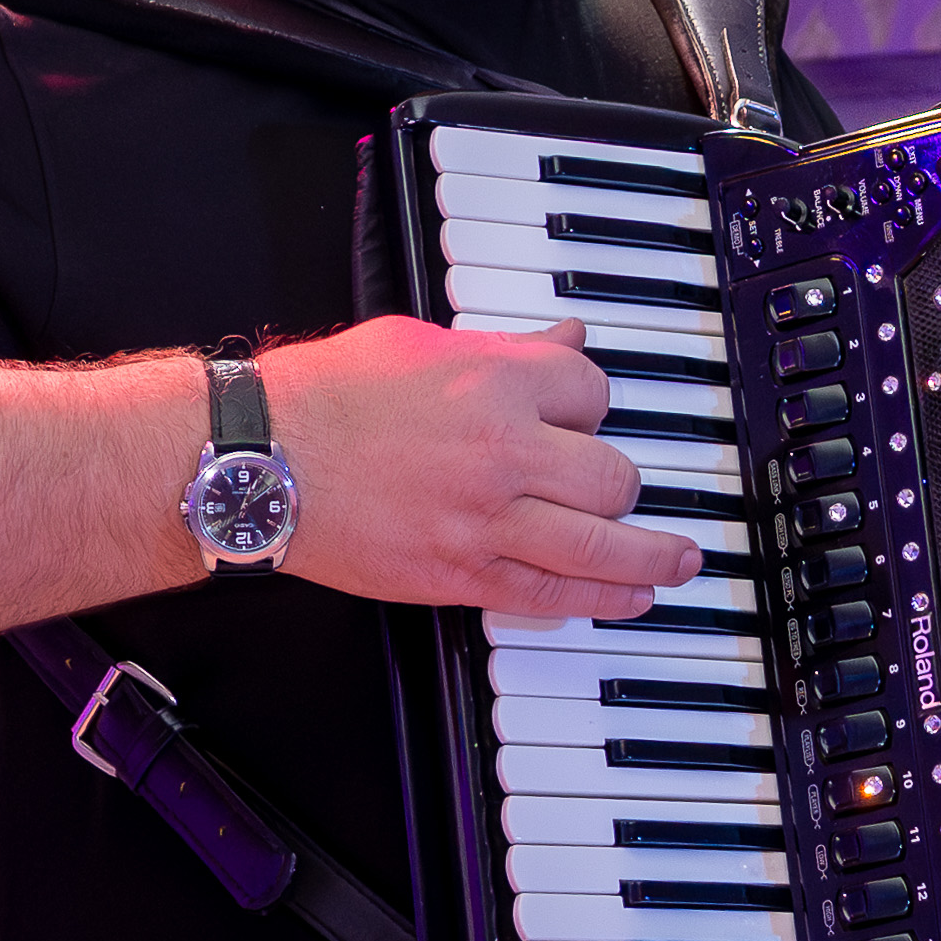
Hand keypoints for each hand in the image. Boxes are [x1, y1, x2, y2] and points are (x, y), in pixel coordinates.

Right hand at [257, 317, 702, 620]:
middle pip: (612, 473)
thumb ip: (504, 347)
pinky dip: (600, 601)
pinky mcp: (461, 574)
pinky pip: (552, 595)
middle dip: (620, 480)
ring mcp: (485, 520)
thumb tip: (566, 339)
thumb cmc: (326, 398)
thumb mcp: (420, 342)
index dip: (591, 404)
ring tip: (679, 562)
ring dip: (653, 558)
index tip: (581, 415)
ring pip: (602, 545)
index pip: (593, 391)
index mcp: (495, 379)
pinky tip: (627, 598)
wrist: (262, 461)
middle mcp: (503, 450)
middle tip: (619, 487)